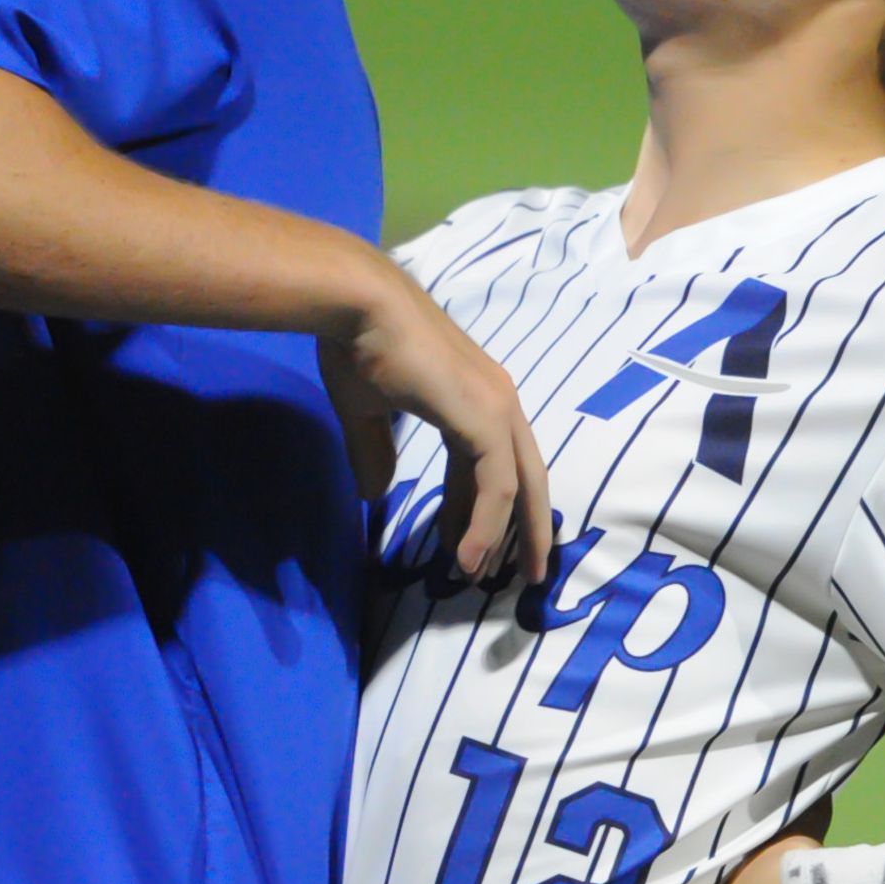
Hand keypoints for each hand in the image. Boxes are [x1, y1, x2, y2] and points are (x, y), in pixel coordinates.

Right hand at [320, 265, 551, 586]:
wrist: (357, 306)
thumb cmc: (358, 346)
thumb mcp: (365, 411)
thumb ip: (374, 453)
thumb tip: (374, 495)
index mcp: (476, 395)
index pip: (497, 461)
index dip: (488, 508)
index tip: (478, 547)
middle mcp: (497, 400)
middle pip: (526, 477)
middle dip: (527, 528)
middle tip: (527, 575)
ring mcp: (495, 408)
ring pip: (516, 487)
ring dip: (505, 536)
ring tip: (483, 577)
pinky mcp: (483, 418)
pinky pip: (496, 485)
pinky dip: (486, 524)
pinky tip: (470, 556)